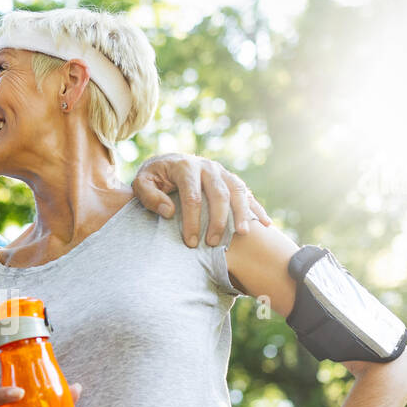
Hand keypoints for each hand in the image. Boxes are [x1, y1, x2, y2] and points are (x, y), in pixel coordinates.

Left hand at [132, 155, 270, 247]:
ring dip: (242, 213)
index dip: (192, 221)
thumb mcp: (142, 183)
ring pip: (237, 191)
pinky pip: (246, 192)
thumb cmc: (154, 178)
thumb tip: (169, 212)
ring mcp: (221, 171)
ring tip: (242, 234)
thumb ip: (150, 196)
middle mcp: (207, 166)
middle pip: (219, 194)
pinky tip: (265, 224)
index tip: (190, 243)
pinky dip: (256, 208)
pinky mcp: (230, 178)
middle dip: (218, 221)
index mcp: (185, 166)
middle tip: (213, 244)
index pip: (192, 196)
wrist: (167, 162)